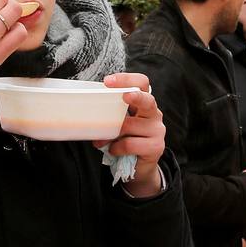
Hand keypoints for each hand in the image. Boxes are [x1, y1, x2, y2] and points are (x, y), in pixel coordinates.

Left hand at [97, 72, 165, 197]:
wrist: (139, 167)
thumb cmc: (127, 140)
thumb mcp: (120, 123)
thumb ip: (113, 113)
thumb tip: (88, 106)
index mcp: (144, 103)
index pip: (142, 83)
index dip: (127, 79)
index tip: (108, 81)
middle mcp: (154, 114)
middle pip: (148, 100)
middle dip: (135, 96)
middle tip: (124, 96)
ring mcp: (157, 130)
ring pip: (130, 126)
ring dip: (111, 133)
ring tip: (101, 140)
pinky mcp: (156, 146)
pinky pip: (130, 144)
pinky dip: (116, 148)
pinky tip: (113, 150)